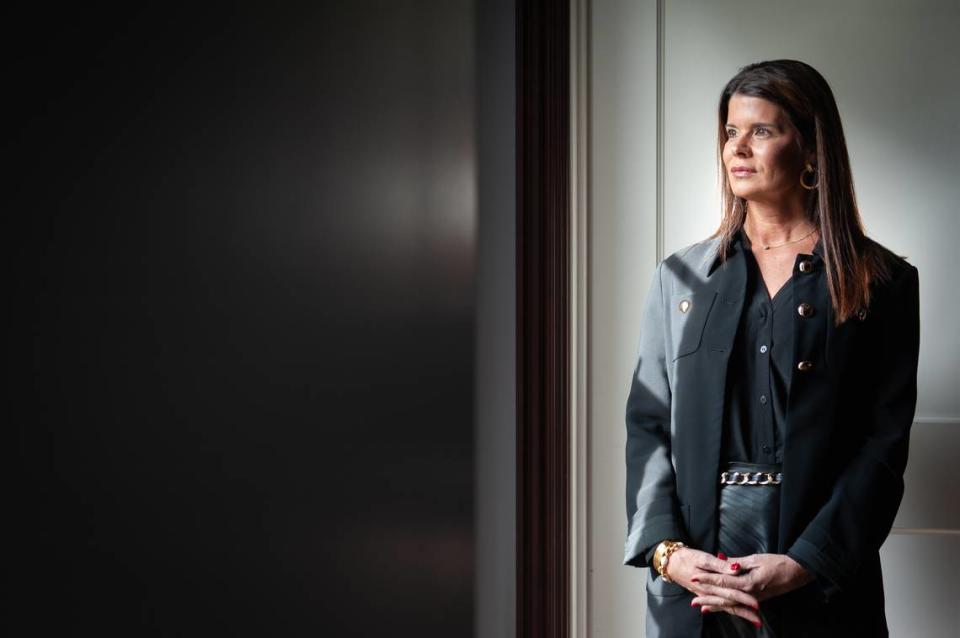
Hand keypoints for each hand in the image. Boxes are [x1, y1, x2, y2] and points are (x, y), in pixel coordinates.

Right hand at [664, 548, 761, 626]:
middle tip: (758, 619)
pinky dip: (727, 610)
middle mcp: (709, 593)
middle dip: (745, 612)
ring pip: (726, 606)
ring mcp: (706, 595)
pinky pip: (719, 604)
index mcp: (710, 584)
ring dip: (739, 613)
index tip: (756, 605)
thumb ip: (721, 565)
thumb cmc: (687, 558)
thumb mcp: (704, 558)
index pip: (731, 593)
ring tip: (753, 619)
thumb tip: (736, 568)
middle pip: (730, 604)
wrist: (670, 562)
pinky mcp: (705, 593)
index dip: (744, 599)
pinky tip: (735, 612)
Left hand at [692, 553, 813, 623]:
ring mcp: (754, 599)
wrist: (797, 572)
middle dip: (708, 597)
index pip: (723, 581)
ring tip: (701, 608)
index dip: (707, 579)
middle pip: (724, 597)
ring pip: (731, 604)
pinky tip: (720, 608)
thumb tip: (721, 561)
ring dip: (715, 605)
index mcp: (748, 582)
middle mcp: (750, 594)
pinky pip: (739, 605)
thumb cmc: (778, 563)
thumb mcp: (756, 559)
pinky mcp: (757, 600)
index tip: (694, 576)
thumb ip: (737, 563)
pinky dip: (728, 607)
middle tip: (692, 600)